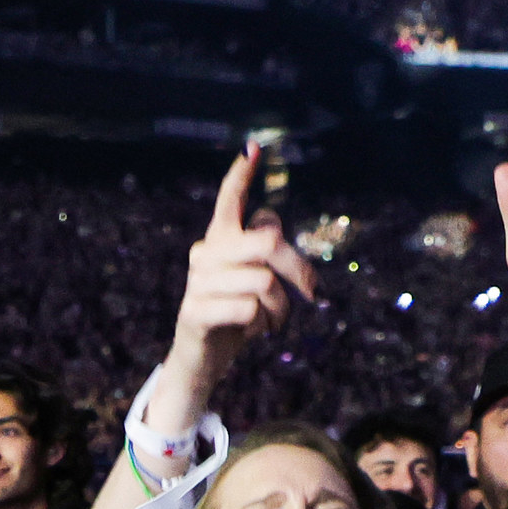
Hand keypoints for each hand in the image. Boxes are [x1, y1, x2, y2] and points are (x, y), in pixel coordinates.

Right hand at [162, 145, 317, 407]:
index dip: (241, 175)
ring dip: (281, 308)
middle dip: (299, 268)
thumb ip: (264, 252)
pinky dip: (263, 325)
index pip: (230, 201)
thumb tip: (274, 228)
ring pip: (264, 281)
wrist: (201, 359)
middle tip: (312, 292)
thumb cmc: (236, 315)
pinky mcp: (195, 311)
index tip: (253, 148)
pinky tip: (255, 331)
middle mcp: (205, 253)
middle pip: (269, 242)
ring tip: (274, 320)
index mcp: (220, 240)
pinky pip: (249, 309)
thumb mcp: (253, 280)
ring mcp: (197, 282)